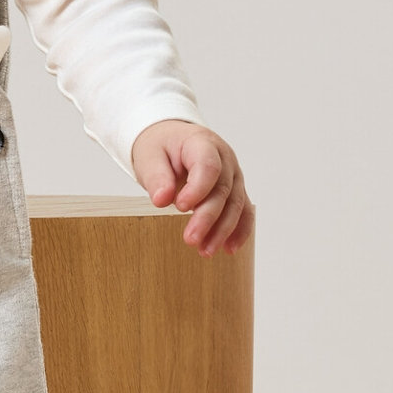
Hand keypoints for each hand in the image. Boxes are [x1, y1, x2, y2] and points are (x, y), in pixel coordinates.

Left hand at [130, 120, 250, 257]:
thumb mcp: (150, 156)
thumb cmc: (162, 147)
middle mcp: (225, 159)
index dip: (198, 188)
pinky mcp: (234, 191)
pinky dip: (239, 230)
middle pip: (223, 190)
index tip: (180, 207)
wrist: (173, 140)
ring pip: (236, 204)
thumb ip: (156, 176)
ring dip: (223, 230)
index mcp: (203, 143)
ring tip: (206, 251)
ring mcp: (233, 175)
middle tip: (190, 239)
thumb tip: (161, 200)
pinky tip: (229, 248)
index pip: (208, 166)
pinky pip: (243, 211)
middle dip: (208, 217)